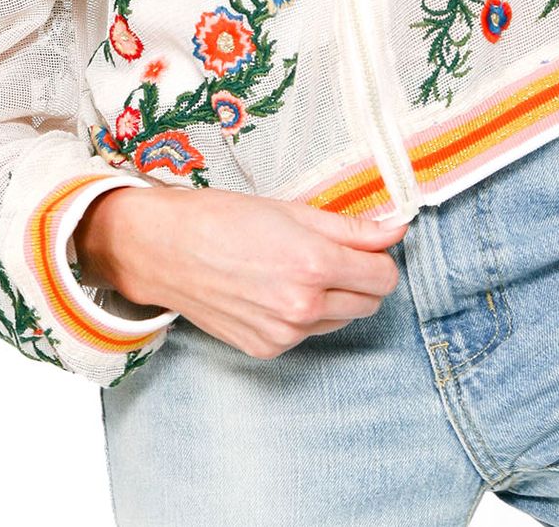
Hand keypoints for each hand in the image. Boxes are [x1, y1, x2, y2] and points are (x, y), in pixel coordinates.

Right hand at [78, 184, 407, 358]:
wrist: (162, 249)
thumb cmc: (219, 218)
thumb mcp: (287, 209)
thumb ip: (349, 226)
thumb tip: (396, 229)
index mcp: (313, 264)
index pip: (384, 277)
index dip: (379, 258)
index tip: (362, 247)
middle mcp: (303, 306)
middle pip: (370, 303)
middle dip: (359, 279)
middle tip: (326, 254)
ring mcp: (285, 333)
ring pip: (340, 320)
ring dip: (331, 298)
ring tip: (291, 269)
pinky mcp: (266, 349)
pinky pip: (307, 334)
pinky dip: (301, 315)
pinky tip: (270, 290)